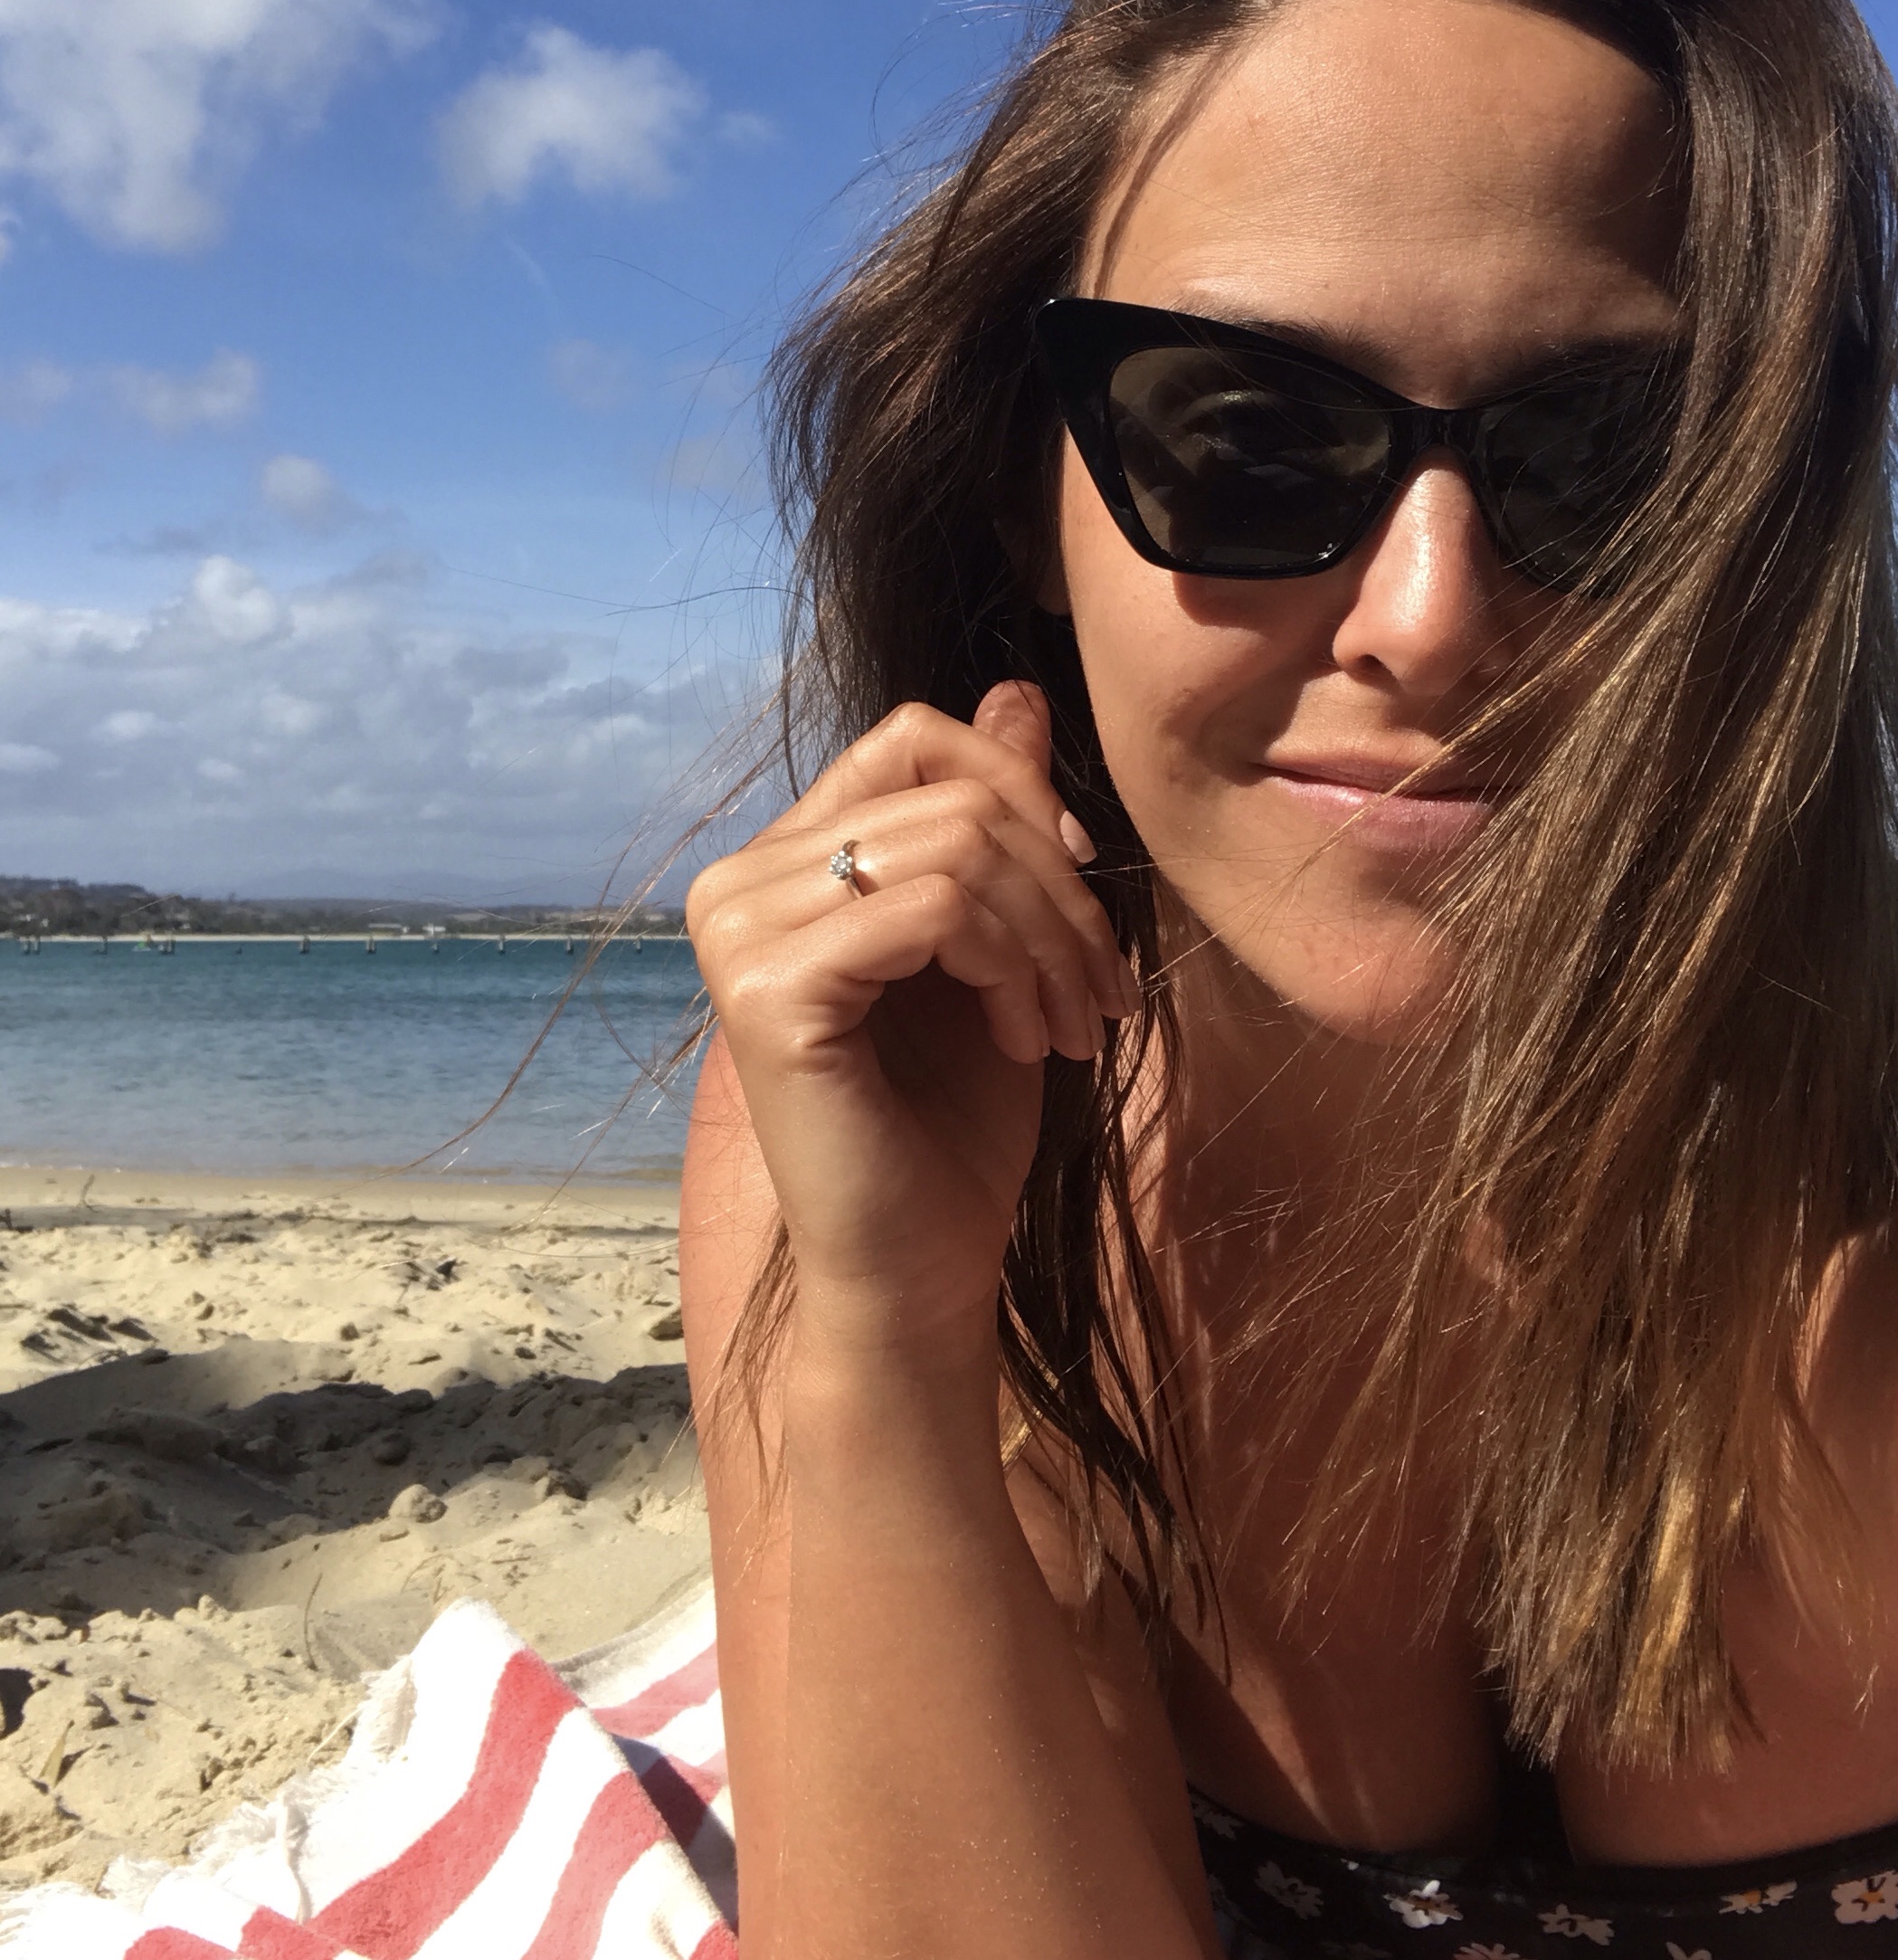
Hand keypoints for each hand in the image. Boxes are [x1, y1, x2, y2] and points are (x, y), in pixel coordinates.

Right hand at [687, 683, 1136, 1341]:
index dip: (1020, 791)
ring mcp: (739, 934)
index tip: (1080, 887)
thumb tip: (1020, 690)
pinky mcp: (769, 990)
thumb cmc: (954, 1124)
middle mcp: (737, 884)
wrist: (921, 1270)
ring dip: (1049, 935)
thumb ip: (994, 821)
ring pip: (953, 844)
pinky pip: (937, 905)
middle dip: (1056, 885)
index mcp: (781, 864)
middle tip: (1099, 990)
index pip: (911, 739)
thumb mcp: (997, 946)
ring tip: (1069, 1024)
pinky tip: (1024, 1040)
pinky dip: (1013, 965)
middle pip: (945, 787)